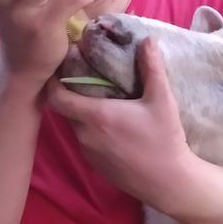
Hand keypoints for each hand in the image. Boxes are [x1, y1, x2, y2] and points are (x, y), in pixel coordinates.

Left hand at [47, 38, 197, 209]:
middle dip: (72, 94)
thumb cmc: (164, 140)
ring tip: (102, 100)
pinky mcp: (95, 166)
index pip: (56, 97)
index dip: (54, 82)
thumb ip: (152, 68)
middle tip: (87, 79)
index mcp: (96, 116)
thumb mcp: (162, 100)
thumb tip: (147, 40)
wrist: (169, 183)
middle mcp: (85, 135)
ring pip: (76, 126)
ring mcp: (88, 153)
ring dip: (83, 113)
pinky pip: (85, 141)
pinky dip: (92, 130)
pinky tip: (112, 126)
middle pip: (66, 110)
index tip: (63, 68)